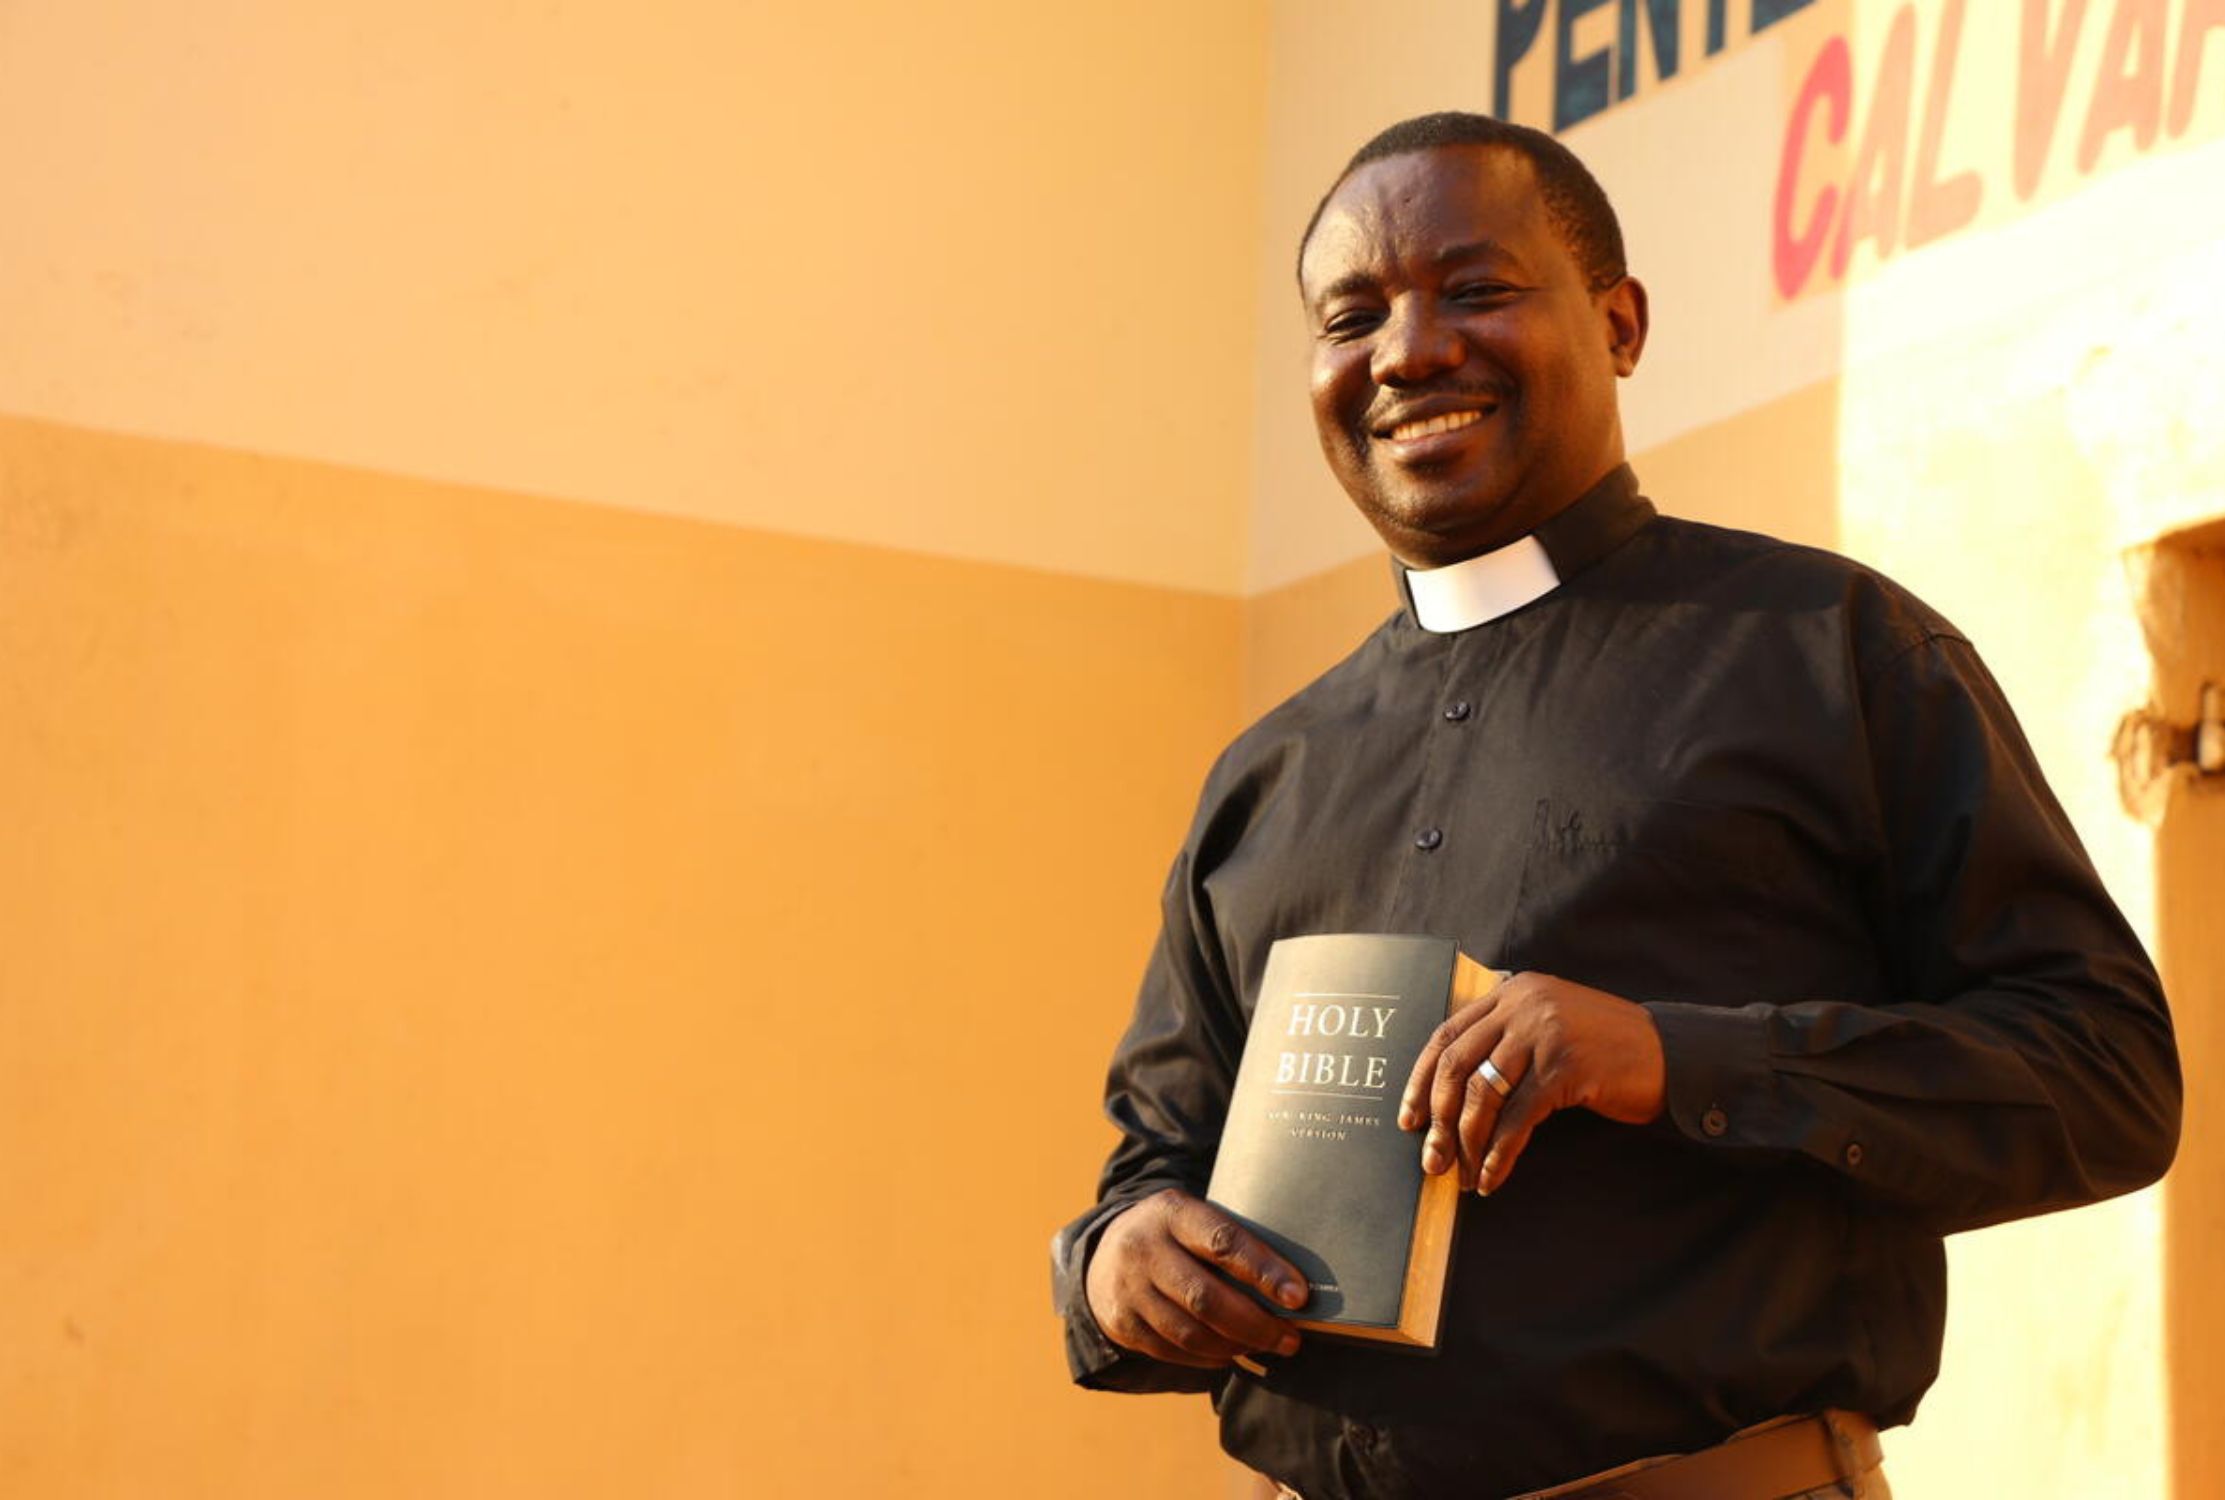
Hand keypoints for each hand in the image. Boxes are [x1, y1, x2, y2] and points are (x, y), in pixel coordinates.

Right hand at [1084, 1188, 1308, 1367]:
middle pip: (1206, 1298)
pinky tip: (1230, 1352)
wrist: (1106, 1252)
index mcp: (1172, 1212)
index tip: (1298, 1297)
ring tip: (1264, 1345)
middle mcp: (1143, 1248)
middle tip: (1290, 1339)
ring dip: (1235, 1346)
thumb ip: (1231, 1243)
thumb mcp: (1194, 1220)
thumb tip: (1289, 1288)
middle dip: (1256, 1324)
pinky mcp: (1121, 1323)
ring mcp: (1128, 1289)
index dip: (1264, 1271)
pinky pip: (1173, 1352)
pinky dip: (1209, 1358)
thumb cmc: (1175, 1237)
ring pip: (1190, 1333)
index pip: (1223, 1242)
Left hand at [1398, 971, 1665, 1194]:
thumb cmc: (1606, 1050)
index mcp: (1512, 992)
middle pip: (1456, 1065)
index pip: (1446, 1035)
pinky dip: (1500, 1153)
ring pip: (1484, 1095)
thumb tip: (1450, 1095)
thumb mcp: (1550, 1027)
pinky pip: (1518, 1119)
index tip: (1408, 1118)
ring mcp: (1545, 1034)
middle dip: (1437, 1118)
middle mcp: (1523, 1005)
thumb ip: (1506, 1039)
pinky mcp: (1566, 1068)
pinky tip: (1493, 1177)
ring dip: (1466, 1143)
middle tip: (1430, 1160)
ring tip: (1461, 1176)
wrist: (1671, 1055)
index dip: (1420, 1080)